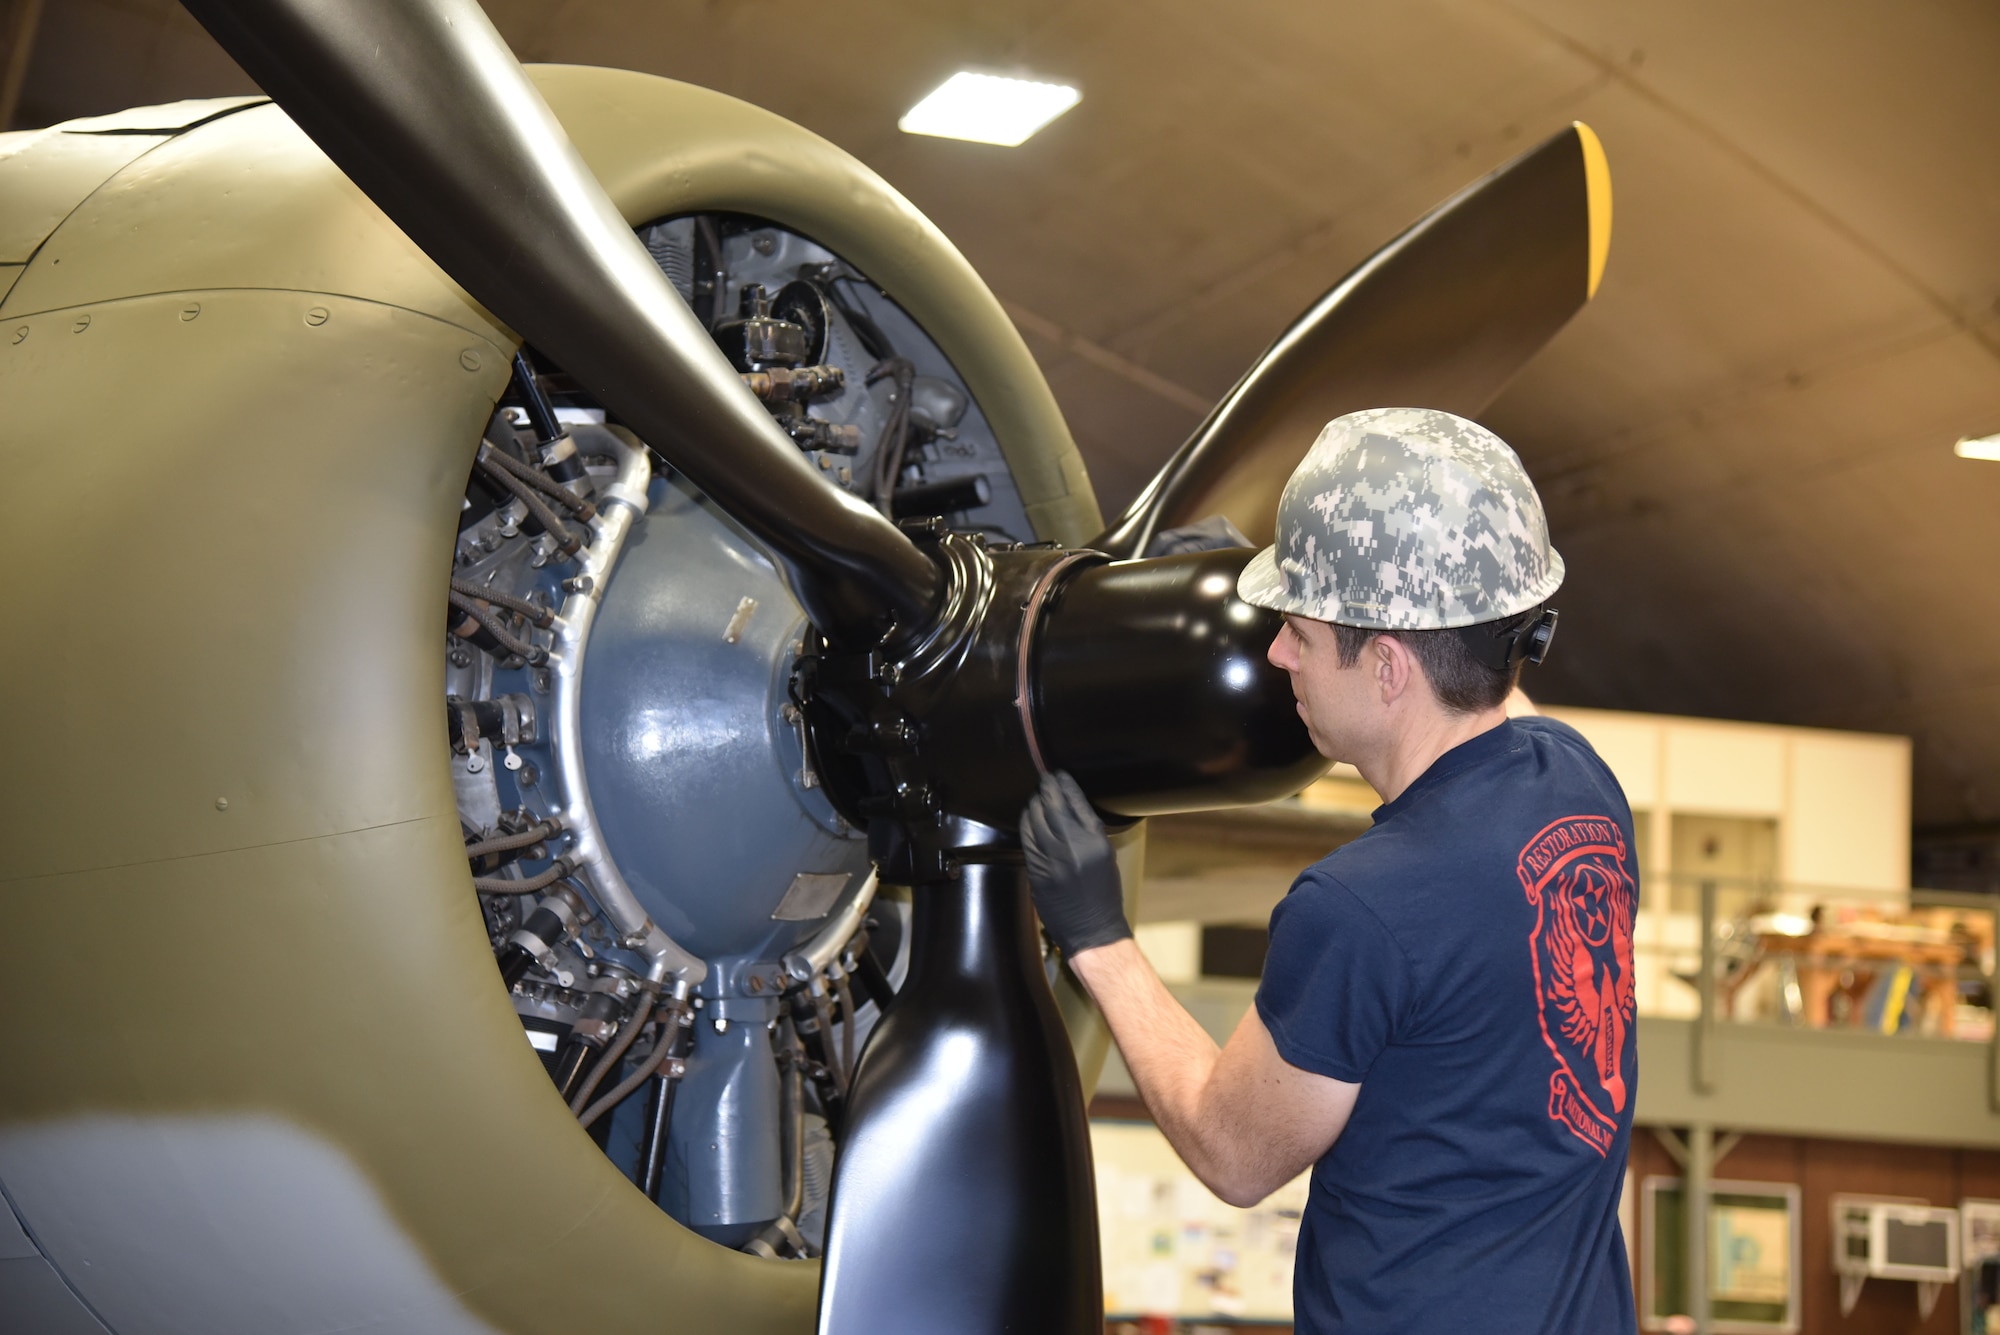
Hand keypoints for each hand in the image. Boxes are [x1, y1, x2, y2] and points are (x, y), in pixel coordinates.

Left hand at [1019, 771, 1130, 957]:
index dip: (1064, 785)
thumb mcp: (1106, 857)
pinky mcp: (1036, 871)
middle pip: (1052, 807)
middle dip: (1046, 789)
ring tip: (1036, 796)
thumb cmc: (1104, 894)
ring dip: (1034, 804)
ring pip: (1035, 820)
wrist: (1093, 930)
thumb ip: (1088, 831)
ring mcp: (1051, 860)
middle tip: (1044, 779)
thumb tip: (1070, 808)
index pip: (1076, 802)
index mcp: (1095, 842)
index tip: (1059, 775)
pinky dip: (1026, 824)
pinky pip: (1027, 840)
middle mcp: (1072, 847)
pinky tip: (1028, 817)